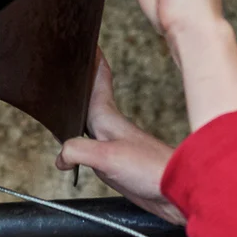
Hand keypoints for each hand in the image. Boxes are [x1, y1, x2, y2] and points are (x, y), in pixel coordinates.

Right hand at [56, 52, 182, 222]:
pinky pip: (91, 149)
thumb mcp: (107, 157)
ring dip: (81, 113)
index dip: (93, 62)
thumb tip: (62, 155)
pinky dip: (80, 146)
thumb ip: (78, 150)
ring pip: (91, 124)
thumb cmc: (151, 170)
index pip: (99, 82)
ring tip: (73, 103)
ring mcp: (113, 146)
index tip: (89, 44)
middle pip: (92, 99)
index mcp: (108, 119)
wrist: (175, 192)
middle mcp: (110, 129)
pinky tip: (75, 154)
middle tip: (77, 65)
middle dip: (84, 83)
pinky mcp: (115, 165)